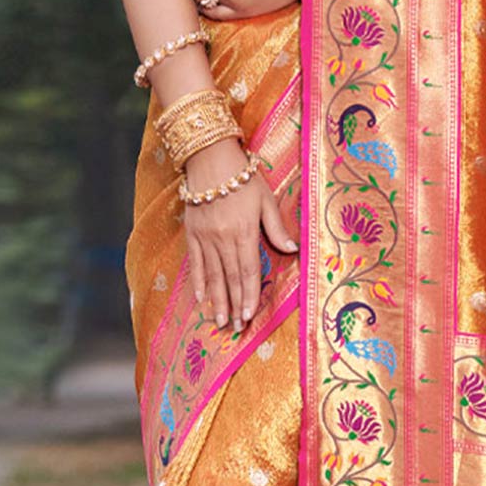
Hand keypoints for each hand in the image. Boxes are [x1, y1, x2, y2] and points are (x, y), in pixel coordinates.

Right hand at [182, 138, 297, 331]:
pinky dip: (198, 282)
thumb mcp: (266, 198)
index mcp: (244, 231)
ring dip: (217, 300)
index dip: (250, 295)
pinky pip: (196, 263)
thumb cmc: (242, 176)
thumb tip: (292, 250)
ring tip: (219, 321)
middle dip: (234, 305)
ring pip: (212, 275)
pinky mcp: (192, 233)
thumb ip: (276, 227)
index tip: (250, 315)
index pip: (248, 270)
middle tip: (235, 327)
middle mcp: (223, 239)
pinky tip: (201, 299)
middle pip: (230, 278)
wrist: (209, 158)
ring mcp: (205, 237)